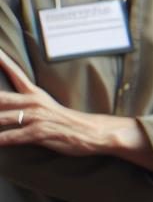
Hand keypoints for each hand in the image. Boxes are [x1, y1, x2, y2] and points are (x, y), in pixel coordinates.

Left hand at [0, 47, 138, 156]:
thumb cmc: (71, 123)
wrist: (93, 133)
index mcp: (36, 95)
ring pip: (2, 118)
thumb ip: (31, 107)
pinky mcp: (39, 133)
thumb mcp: (50, 109)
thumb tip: (13, 110)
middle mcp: (34, 103)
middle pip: (0, 98)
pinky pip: (13, 137)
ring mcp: (36, 118)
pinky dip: (0, 140)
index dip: (3, 62)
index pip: (15, 74)